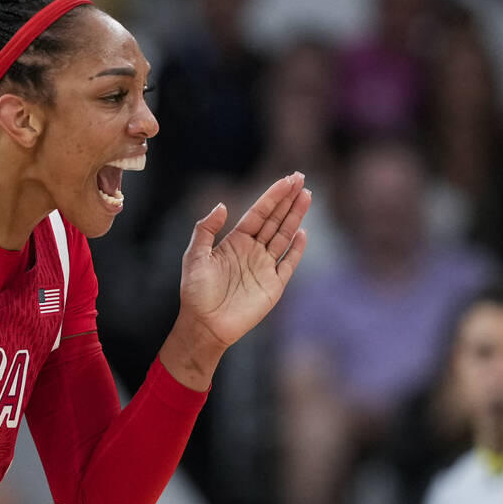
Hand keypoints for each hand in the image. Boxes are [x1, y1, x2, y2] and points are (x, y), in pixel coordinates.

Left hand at [179, 172, 309, 349]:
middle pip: (275, 220)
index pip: (258, 213)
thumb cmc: (195, 292)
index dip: (272, 196)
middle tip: (302, 179)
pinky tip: (303, 232)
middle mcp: (252, 251)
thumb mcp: (194, 256)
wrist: (204, 324)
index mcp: (235, 241)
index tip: (287, 179)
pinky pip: (288, 263)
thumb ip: (205, 229)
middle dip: (288, 200)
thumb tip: (222, 205)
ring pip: (284, 236)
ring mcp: (265, 267)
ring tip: (307, 195)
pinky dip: (297, 248)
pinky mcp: (273, 285)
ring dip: (296, 216)